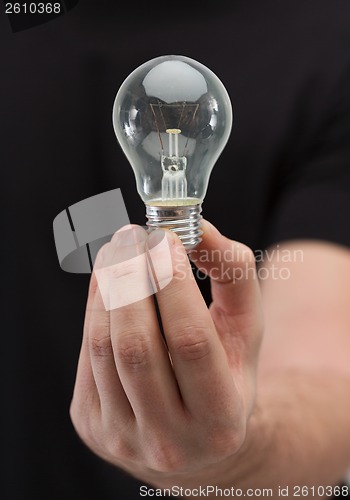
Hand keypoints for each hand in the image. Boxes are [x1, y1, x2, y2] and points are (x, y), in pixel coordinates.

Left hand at [70, 221, 262, 485]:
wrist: (192, 437)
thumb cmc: (225, 373)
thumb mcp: (246, 329)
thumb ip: (235, 274)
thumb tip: (198, 228)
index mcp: (219, 419)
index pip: (190, 342)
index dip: (173, 284)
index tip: (165, 238)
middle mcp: (168, 440)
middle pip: (138, 345)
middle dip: (132, 278)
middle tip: (133, 235)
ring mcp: (121, 436)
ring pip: (104, 346)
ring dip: (107, 287)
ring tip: (118, 249)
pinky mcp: (90, 423)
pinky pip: (87, 352)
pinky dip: (95, 306)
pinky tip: (108, 280)